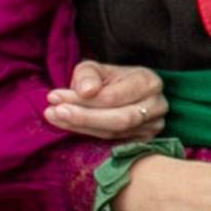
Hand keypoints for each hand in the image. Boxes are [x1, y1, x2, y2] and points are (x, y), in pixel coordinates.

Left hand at [45, 61, 164, 143]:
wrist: (123, 90)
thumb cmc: (108, 78)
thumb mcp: (95, 68)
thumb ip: (88, 75)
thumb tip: (86, 91)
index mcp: (149, 82)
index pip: (113, 97)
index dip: (83, 100)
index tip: (54, 96)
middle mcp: (157, 106)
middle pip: (118, 119)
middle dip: (82, 117)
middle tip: (53, 112)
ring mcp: (152, 127)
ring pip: (114, 133)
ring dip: (81, 127)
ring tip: (55, 117)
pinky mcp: (143, 141)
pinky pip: (113, 142)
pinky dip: (88, 134)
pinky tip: (69, 126)